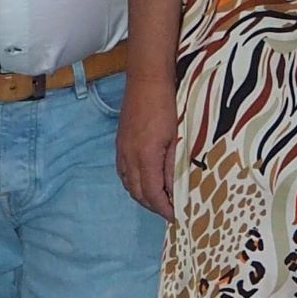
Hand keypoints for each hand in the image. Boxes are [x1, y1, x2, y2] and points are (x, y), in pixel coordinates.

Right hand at [116, 75, 177, 219]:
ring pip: (128, 184)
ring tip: (158, 200)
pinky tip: (143, 182)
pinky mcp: (120, 144)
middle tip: (169, 210)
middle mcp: (129, 157)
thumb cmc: (167, 105)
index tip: (175, 216)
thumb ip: (173, 165)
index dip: (163, 208)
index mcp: (145, 157)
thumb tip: (175, 190)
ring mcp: (122, 151)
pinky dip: (133, 184)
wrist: (146, 81)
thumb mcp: (177, 137)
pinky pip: (123, 173)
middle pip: (138, 193)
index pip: (152, 193)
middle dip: (153, 206)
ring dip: (142, 196)